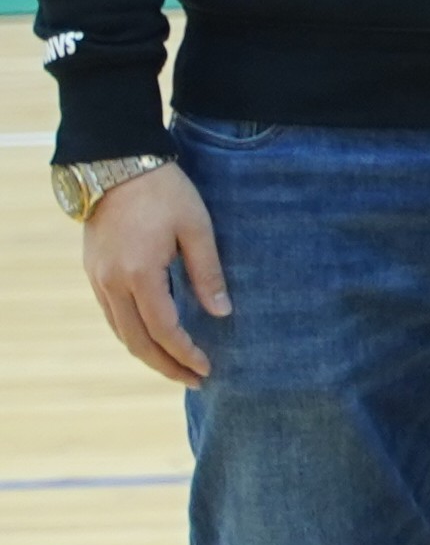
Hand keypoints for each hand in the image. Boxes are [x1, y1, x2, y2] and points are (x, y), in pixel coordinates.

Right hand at [80, 162, 224, 386]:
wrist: (117, 165)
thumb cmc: (164, 192)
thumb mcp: (197, 228)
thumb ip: (208, 273)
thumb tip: (221, 313)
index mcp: (140, 275)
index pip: (163, 330)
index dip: (185, 353)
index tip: (206, 368)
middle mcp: (112, 283)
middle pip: (136, 341)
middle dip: (165, 365)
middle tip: (194, 380)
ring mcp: (98, 279)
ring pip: (120, 331)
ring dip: (146, 353)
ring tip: (175, 366)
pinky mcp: (93, 271)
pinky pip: (112, 315)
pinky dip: (131, 333)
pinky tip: (151, 337)